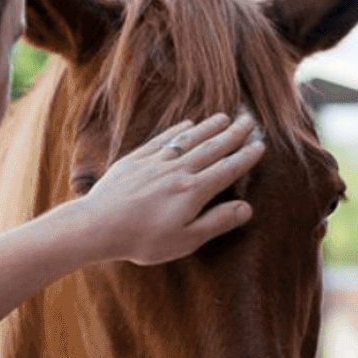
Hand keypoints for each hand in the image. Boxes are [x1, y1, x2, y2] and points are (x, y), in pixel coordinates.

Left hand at [81, 113, 264, 264]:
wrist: (97, 226)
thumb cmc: (143, 239)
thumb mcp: (186, 240)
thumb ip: (217, 221)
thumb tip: (247, 208)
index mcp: (194, 191)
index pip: (227, 170)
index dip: (245, 157)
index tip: (260, 145)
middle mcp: (178, 170)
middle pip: (212, 149)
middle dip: (233, 135)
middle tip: (250, 120)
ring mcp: (156, 162)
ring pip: (189, 140)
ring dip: (209, 128)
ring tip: (224, 117)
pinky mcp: (136, 159)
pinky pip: (162, 139)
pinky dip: (178, 130)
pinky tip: (187, 124)